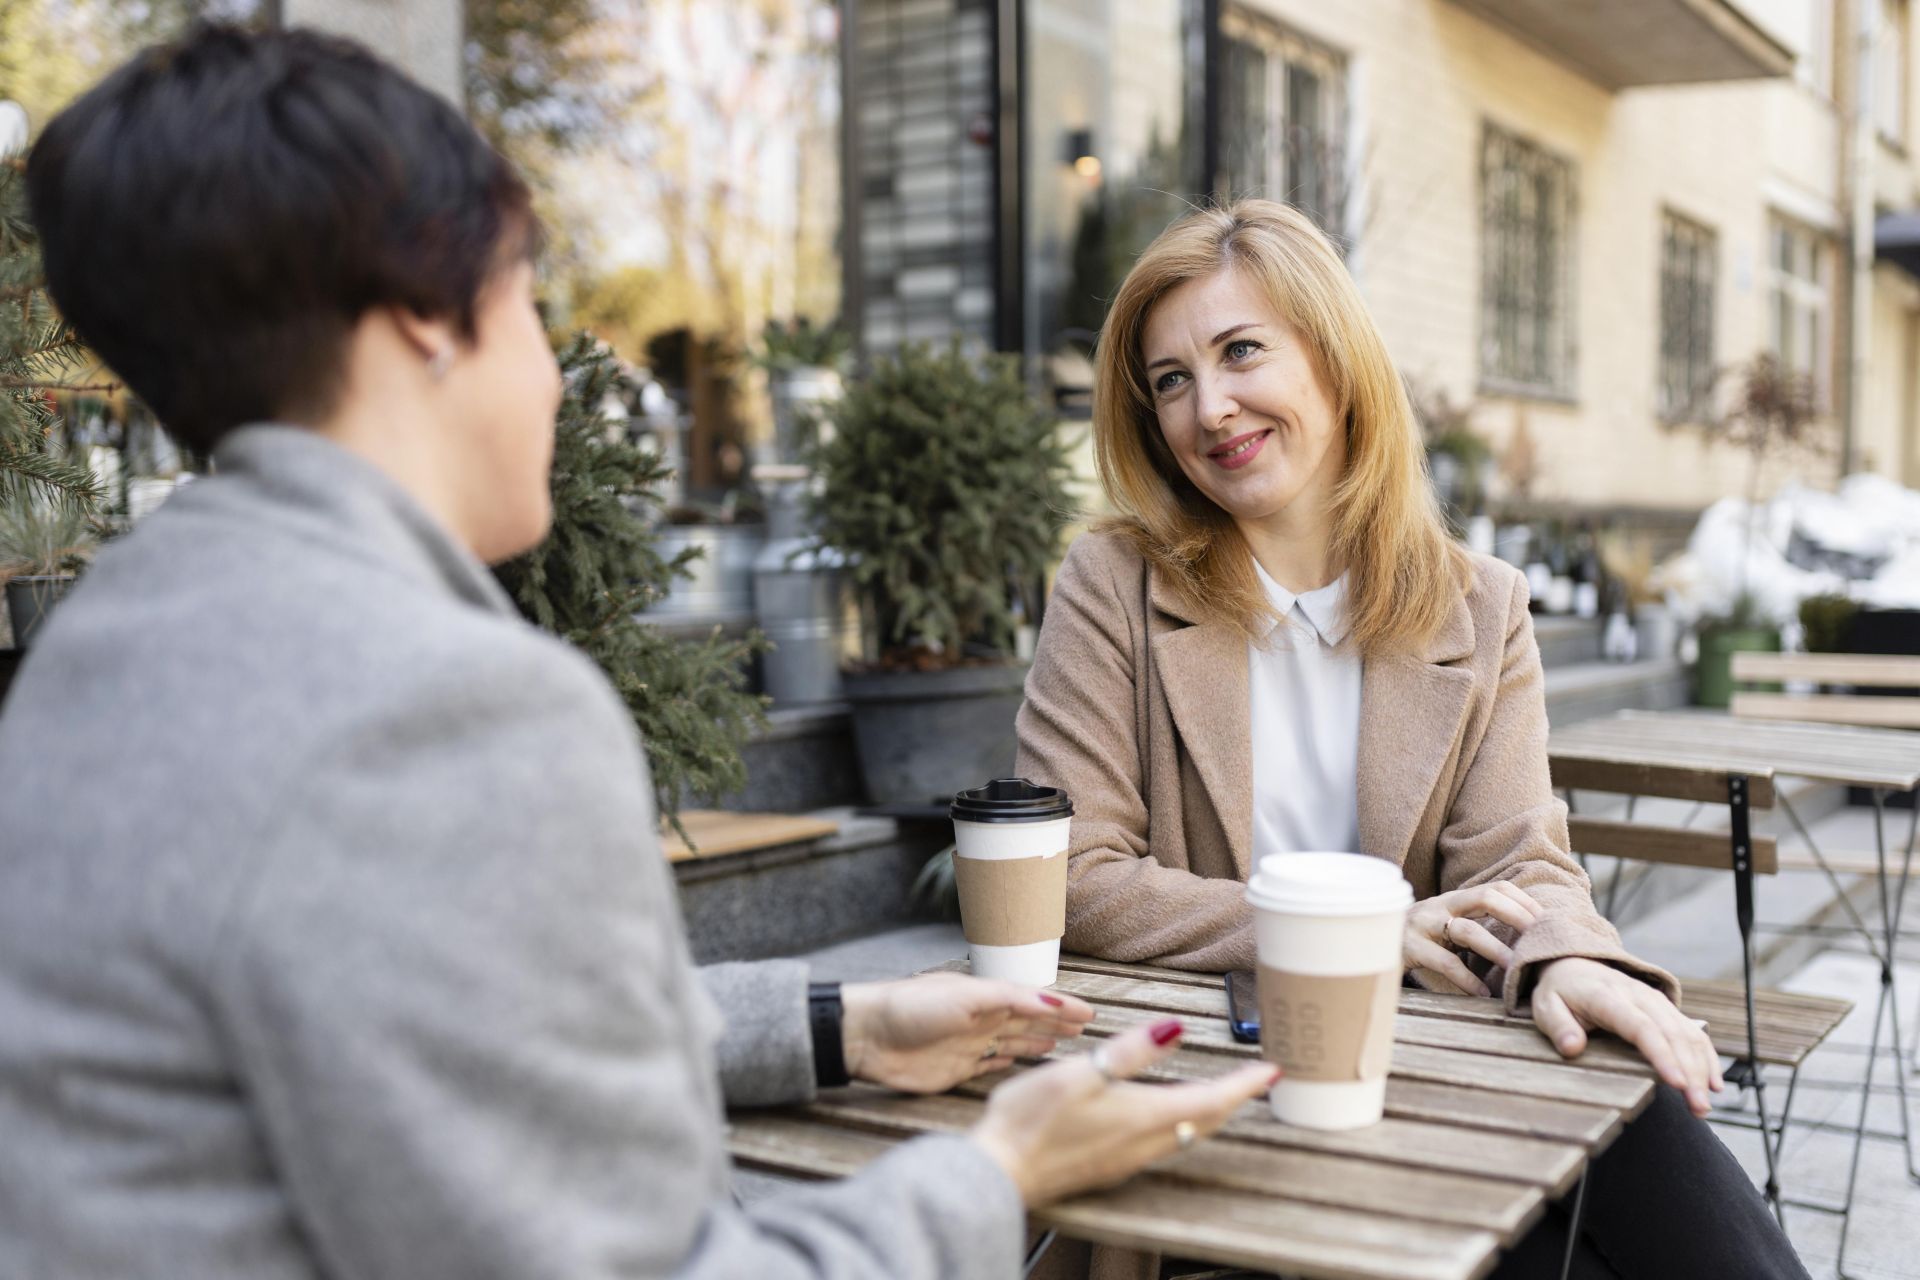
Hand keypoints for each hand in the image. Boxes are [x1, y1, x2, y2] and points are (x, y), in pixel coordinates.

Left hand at [840, 972, 1095, 1093]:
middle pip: (1026, 1022)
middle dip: (1055, 1023)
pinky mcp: (955, 1070)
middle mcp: (981, 1019)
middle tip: (1084, 1029)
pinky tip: (1016, 1062)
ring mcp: (968, 1045)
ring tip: (1060, 1044)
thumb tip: (1050, 1000)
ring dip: (1035, 1042)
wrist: (868, 1037)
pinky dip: (1004, 1062)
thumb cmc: (914, 1008)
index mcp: (986, 997)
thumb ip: (1010, 1000)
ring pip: (1011, 1043)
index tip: (1090, 1013)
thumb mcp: (967, 997)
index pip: (1033, 1001)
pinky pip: (988, 1065)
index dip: (1061, 1006)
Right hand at [968, 1019, 1280, 1206]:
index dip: (1244, 1084)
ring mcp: (1127, 1158)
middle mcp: (1144, 1143)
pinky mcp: (1109, 1165)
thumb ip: (1131, 1052)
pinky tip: (1166, 1114)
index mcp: (1144, 1116)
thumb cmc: (1032, 1120)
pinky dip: (1181, 1123)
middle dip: (1233, 1099)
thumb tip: (1176, 1029)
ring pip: (1186, 1133)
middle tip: (1254, 1081)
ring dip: (1209, 1112)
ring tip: (1221, 1092)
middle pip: (1205, 1120)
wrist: (1001, 1172)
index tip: (1272, 1071)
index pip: (1211, 1098)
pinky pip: (1161, 1143)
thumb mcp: (1080, 1073)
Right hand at [1404, 882, 1541, 996]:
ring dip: (1496, 949)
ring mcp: (1423, 925)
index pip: (1496, 888)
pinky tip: (1483, 993)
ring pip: (1467, 931)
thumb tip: (1523, 943)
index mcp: (1453, 900)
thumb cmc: (1417, 942)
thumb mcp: (1445, 928)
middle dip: (1518, 915)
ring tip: (1515, 968)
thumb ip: (1475, 928)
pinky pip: (1445, 963)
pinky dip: (1467, 979)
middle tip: (1539, 937)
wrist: (1366, 946)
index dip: (1524, 902)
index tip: (1547, 922)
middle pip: (1485, 897)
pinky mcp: (1409, 948)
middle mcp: (1439, 906)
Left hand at [1531, 956, 1724, 1116]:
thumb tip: (1572, 1048)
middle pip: (1672, 1034)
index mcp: (1608, 997)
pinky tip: (1713, 1083)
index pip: (1641, 1027)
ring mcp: (1656, 1001)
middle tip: (1698, 1108)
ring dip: (1702, 1068)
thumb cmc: (1560, 992)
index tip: (1678, 1083)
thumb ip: (1558, 1027)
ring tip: (1704, 1105)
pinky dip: (1707, 1056)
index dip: (1662, 1055)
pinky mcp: (1666, 1009)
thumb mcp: (1546, 1007)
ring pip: (1688, 1033)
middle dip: (1690, 1072)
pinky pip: (1693, 1031)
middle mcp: (1638, 996)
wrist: (1574, 963)